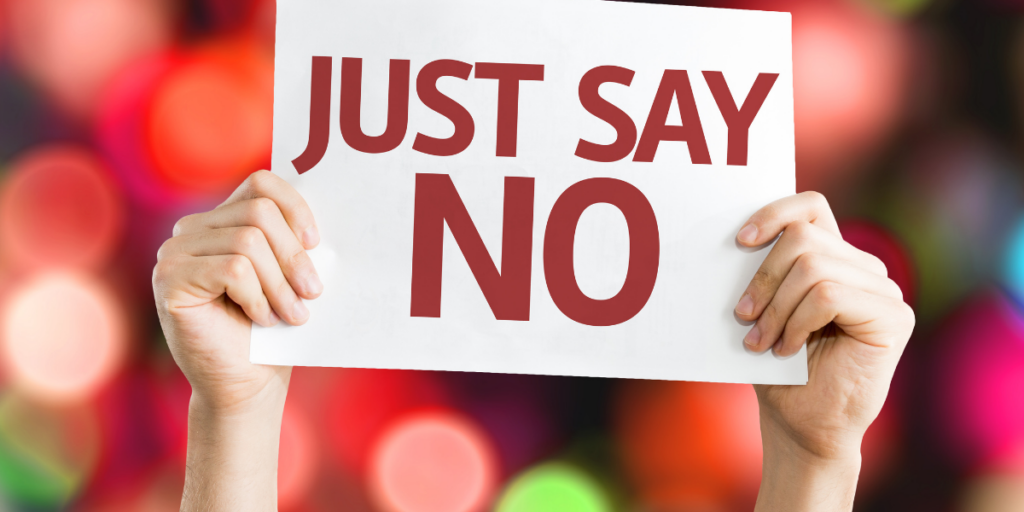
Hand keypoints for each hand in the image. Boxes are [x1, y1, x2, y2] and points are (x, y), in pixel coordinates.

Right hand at [152, 170, 320, 509]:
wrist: (246, 386)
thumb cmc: (273, 331)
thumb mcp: (290, 277)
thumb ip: (296, 242)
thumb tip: (326, 219)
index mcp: (221, 221)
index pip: (261, 183)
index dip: (295, 207)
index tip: (316, 243)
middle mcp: (190, 231)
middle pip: (258, 213)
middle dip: (294, 255)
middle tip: (313, 293)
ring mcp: (173, 254)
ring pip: (248, 242)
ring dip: (280, 284)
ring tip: (292, 315)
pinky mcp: (169, 281)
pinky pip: (232, 269)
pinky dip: (256, 296)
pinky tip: (260, 319)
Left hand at [734, 192, 914, 510]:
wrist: (801, 426)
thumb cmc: (777, 369)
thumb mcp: (762, 310)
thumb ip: (763, 272)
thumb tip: (736, 238)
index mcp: (835, 258)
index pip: (810, 207)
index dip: (774, 213)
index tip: (740, 242)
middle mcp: (864, 268)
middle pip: (803, 239)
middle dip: (762, 279)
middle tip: (743, 317)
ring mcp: (883, 290)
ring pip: (812, 268)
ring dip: (776, 308)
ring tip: (761, 341)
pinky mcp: (893, 316)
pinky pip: (829, 295)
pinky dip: (798, 322)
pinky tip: (789, 349)